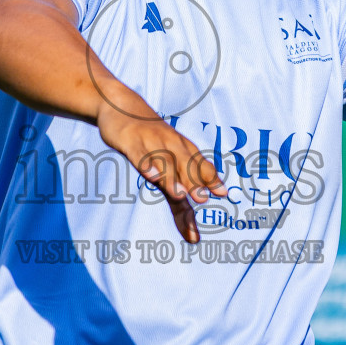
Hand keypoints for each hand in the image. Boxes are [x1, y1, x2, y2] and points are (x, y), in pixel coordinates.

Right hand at [97, 96, 226, 243]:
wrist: (121, 106)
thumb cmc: (150, 143)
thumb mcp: (166, 171)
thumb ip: (180, 204)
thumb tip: (194, 238)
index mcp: (183, 150)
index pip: (200, 166)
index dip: (211, 179)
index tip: (224, 194)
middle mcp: (171, 145)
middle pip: (185, 165)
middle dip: (194, 182)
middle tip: (203, 198)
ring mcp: (151, 142)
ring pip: (163, 161)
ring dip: (171, 177)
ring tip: (179, 194)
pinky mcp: (131, 142)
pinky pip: (139, 154)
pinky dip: (145, 163)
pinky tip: (150, 175)